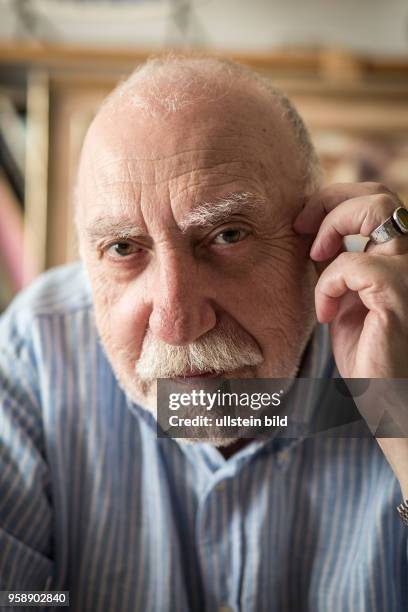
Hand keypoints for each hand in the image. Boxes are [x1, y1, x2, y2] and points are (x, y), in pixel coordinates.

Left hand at [294, 182, 407, 496]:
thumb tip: (310, 234)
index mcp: (398, 257)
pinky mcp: (399, 295)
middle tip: (301, 227)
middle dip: (331, 201)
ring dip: (333, 227)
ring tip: (316, 261)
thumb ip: (336, 267)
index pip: (375, 201)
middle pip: (378, 195)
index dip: (335, 200)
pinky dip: (329, 284)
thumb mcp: (345, 301)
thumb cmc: (370, 354)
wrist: (392, 401)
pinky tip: (327, 314)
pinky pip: (355, 264)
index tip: (303, 224)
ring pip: (376, 211)